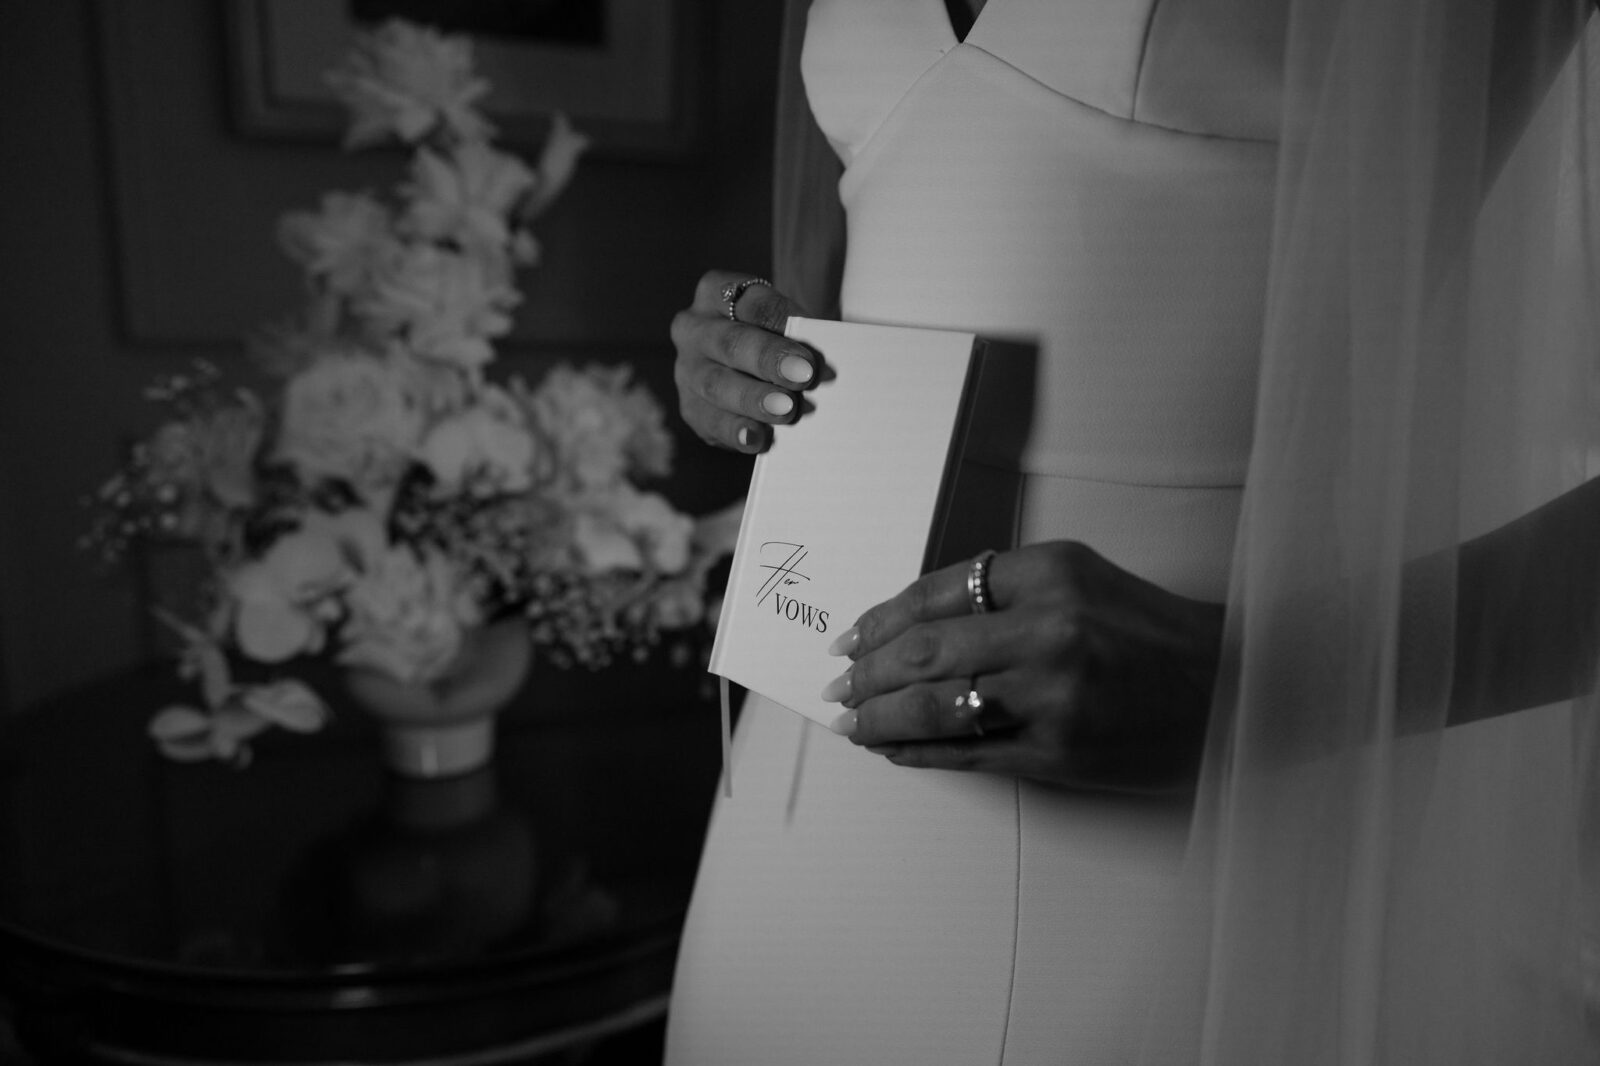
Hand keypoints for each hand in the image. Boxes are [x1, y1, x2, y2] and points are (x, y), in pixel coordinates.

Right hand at [670, 270, 819, 452]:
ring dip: (754, 399)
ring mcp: (687, 370)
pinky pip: (710, 422)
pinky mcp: (690, 408)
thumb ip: (801, 334)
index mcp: (716, 292)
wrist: (758, 368)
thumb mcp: (788, 323)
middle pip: (731, 342)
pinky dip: (736, 431)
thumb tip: (822, 362)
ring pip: (716, 384)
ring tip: (787, 409)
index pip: (751, 302)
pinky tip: (758, 438)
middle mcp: (693, 328)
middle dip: (768, 360)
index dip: (783, 322)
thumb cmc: (779, 337)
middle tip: (803, 376)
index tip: (809, 346)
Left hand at [822, 541, 1224, 793]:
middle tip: (838, 683)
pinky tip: (895, 751)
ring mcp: (1051, 696)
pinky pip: (968, 754)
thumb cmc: (1149, 631)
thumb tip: (913, 624)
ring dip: (881, 718)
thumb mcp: (1081, 579)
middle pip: (925, 651)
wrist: (1229, 688)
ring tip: (853, 722)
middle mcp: (1047, 630)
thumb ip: (1004, 591)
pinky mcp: (1057, 752)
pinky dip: (921, 754)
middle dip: (868, 672)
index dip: (881, 618)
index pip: (937, 592)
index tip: (851, 636)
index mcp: (1050, 573)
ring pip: (936, 707)